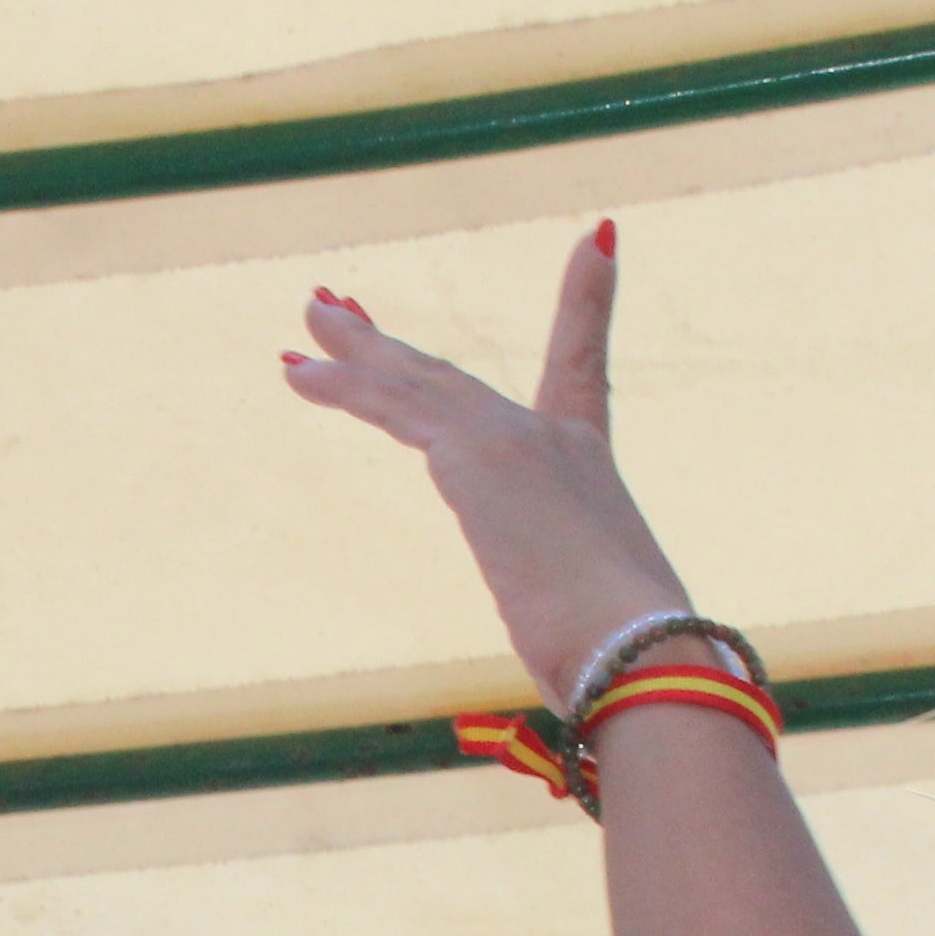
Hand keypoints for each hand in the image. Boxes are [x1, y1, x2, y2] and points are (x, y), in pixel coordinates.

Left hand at [283, 226, 694, 705]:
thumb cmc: (629, 660)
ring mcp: (514, 441)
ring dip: (355, 349)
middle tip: (348, 317)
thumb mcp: (598, 636)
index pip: (582, 370)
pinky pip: (392, 404)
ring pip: (415, 382)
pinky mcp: (473, 456)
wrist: (639, 649)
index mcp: (592, 471)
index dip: (588, 305)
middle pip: (457, 379)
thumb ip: (584, 638)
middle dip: (397, 347)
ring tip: (311, 317)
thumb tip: (593, 694)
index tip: (598, 240)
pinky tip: (295, 369)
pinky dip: (343, 383)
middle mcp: (556, 441)